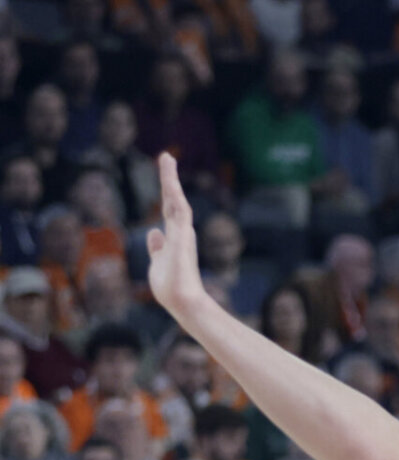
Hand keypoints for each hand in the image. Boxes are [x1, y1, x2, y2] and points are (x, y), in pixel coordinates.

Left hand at [147, 153, 206, 319]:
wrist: (183, 303)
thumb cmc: (172, 288)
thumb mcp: (157, 264)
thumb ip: (156, 248)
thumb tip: (154, 232)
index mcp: (174, 237)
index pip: (169, 209)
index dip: (167, 191)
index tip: (165, 175)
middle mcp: (181, 232)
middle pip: (173, 199)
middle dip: (169, 178)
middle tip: (166, 157)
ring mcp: (183, 234)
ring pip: (177, 200)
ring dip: (170, 180)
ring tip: (166, 159)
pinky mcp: (183, 238)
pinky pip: (179, 212)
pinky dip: (175, 195)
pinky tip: (171, 181)